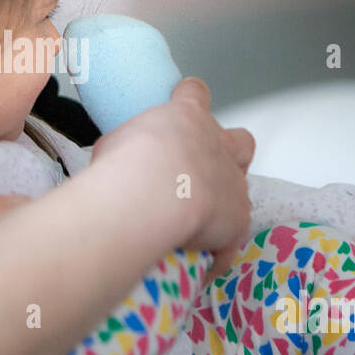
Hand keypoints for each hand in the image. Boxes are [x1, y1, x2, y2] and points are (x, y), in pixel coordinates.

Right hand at [90, 76, 254, 259]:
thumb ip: (127, 146)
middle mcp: (219, 145)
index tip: (185, 100)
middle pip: (241, 140)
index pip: (195, 93)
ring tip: (196, 223)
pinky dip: (218, 250)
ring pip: (241, 189)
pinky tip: (200, 261)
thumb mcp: (114, 143)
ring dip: (222, 203)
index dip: (191, 97)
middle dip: (230, 154)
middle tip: (204, 171)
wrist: (150, 195)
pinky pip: (232, 239)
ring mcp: (233, 182)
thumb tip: (118, 161)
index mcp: (187, 117)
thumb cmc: (125, 163)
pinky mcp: (239, 218)